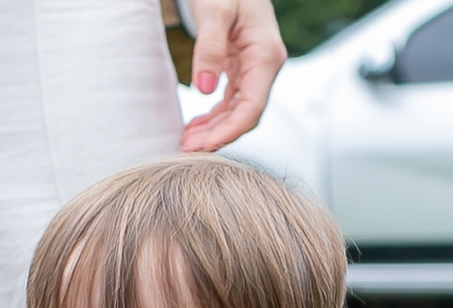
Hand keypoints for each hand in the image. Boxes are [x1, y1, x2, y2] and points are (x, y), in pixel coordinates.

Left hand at [181, 0, 285, 152]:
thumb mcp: (214, 9)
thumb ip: (209, 48)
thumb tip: (204, 89)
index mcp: (265, 55)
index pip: (252, 108)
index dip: (228, 132)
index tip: (202, 146)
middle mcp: (265, 66)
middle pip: (245, 115)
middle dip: (217, 136)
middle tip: (187, 148)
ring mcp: (255, 68)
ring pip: (238, 111)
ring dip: (214, 129)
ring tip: (187, 141)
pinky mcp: (243, 67)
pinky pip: (232, 101)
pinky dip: (214, 116)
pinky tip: (196, 125)